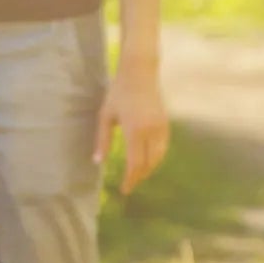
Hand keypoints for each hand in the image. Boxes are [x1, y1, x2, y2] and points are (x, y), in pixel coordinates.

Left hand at [93, 61, 170, 195]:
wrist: (140, 73)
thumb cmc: (118, 93)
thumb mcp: (105, 116)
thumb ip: (102, 140)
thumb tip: (97, 162)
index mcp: (134, 130)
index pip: (134, 163)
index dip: (130, 179)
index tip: (124, 190)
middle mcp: (151, 130)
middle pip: (148, 163)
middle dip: (139, 177)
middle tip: (129, 185)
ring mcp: (161, 126)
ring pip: (158, 156)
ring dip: (149, 169)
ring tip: (137, 176)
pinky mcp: (166, 122)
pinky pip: (163, 146)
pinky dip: (156, 158)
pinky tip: (148, 161)